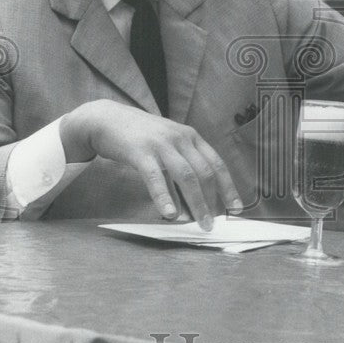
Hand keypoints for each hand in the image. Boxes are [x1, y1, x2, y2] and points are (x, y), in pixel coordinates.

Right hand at [61, 100, 241, 228]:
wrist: (107, 118)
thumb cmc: (140, 137)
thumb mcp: (167, 146)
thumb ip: (180, 168)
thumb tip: (191, 203)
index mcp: (190, 137)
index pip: (216, 163)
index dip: (228, 186)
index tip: (236, 208)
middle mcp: (180, 138)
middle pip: (204, 172)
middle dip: (212, 200)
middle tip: (212, 224)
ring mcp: (161, 143)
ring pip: (186, 176)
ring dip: (196, 202)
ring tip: (199, 223)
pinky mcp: (141, 151)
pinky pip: (156, 177)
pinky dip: (164, 197)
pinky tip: (169, 213)